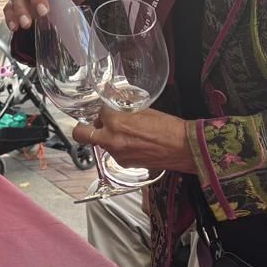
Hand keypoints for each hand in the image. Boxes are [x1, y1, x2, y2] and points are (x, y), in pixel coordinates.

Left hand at [72, 108, 195, 173]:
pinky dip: (120, 148)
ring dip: (108, 137)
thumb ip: (125, 107)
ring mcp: (117, 154)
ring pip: (101, 143)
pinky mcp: (125, 164)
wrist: (184, 148)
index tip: (108, 109)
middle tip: (97, 123)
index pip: (98, 112)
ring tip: (127, 134)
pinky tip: (136, 144)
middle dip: (86, 127)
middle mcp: (111, 139)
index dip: (104, 110)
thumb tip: (115, 102)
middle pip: (81, 134)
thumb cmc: (168, 127)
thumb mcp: (144, 109)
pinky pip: (115, 153)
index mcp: (116, 121)